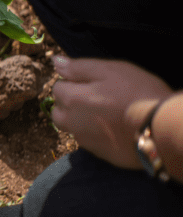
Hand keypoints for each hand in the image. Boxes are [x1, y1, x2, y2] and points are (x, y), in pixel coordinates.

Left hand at [51, 56, 172, 168]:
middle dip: (69, 104)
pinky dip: (95, 134)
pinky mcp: (100, 154)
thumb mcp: (110, 70)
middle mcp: (72, 122)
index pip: (57, 88)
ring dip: (79, 120)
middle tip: (94, 98)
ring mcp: (85, 141)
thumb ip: (79, 67)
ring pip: (72, 128)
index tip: (90, 83)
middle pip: (58, 112)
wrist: (161, 128)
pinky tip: (113, 128)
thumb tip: (55, 61)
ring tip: (104, 114)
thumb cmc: (137, 93)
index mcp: (72, 99)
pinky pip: (89, 142)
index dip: (72, 83)